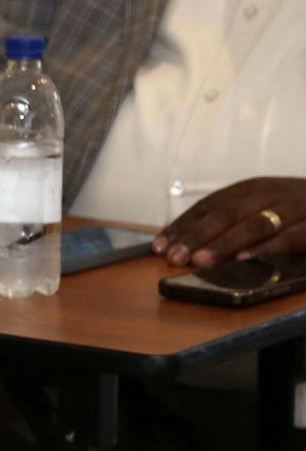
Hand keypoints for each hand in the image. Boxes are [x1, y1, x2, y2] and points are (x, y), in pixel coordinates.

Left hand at [153, 178, 305, 266]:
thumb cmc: (298, 209)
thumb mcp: (264, 207)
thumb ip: (233, 221)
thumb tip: (187, 243)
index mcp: (251, 189)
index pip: (208, 206)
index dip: (182, 226)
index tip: (159, 247)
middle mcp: (270, 193)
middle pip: (226, 213)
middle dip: (197, 236)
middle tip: (174, 257)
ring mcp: (294, 206)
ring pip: (254, 223)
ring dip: (224, 244)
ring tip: (201, 261)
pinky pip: (291, 236)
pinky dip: (267, 248)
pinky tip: (247, 260)